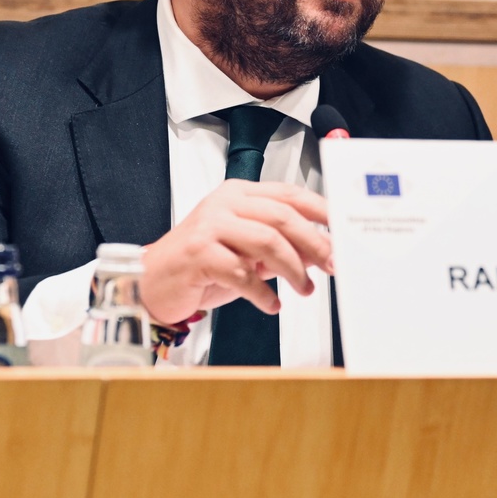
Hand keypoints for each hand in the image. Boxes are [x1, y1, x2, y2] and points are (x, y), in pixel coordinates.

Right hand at [141, 180, 330, 326]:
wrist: (153, 282)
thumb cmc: (199, 265)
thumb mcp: (245, 251)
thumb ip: (279, 248)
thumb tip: (320, 252)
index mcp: (238, 195)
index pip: (289, 194)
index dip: (321, 210)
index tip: (343, 228)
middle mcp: (224, 205)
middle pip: (282, 217)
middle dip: (314, 243)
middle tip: (331, 265)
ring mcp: (209, 227)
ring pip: (266, 242)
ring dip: (293, 270)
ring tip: (303, 289)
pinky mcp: (198, 254)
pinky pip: (242, 273)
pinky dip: (263, 293)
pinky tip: (271, 303)